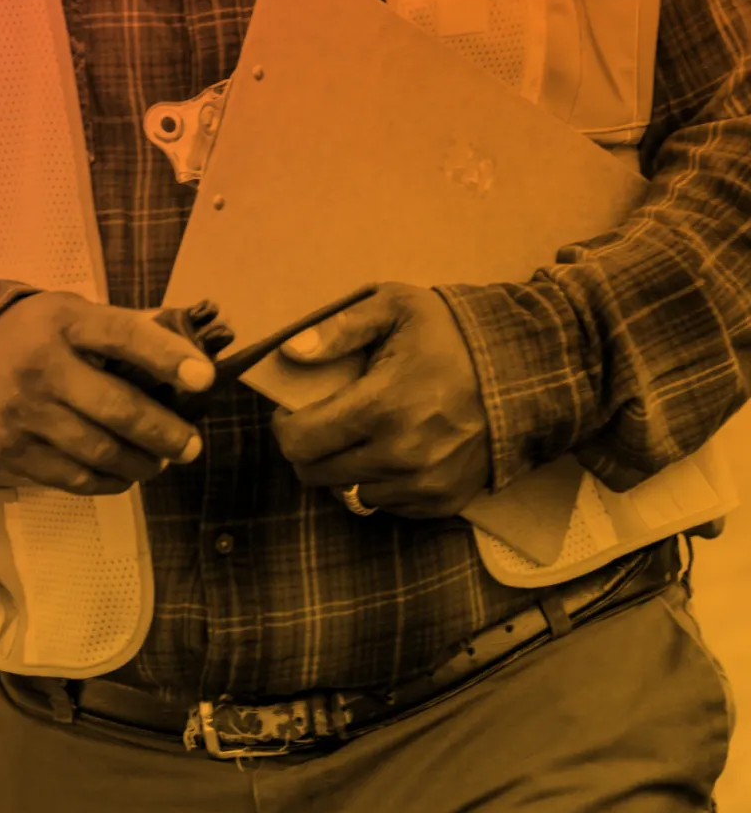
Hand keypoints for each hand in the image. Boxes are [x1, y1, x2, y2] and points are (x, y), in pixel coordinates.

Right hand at [0, 294, 212, 493]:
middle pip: (118, 409)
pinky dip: (109, 482)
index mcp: (64, 323)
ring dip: (142, 463)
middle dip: (166, 433)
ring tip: (157, 461)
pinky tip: (122, 473)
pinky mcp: (11, 452)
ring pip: (101, 453)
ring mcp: (23, 414)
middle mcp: (42, 367)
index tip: (204, 377)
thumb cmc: (31, 336)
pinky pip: (74, 479)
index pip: (123, 336)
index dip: (167, 357)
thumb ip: (122, 332)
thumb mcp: (69, 315)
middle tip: (190, 445)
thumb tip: (191, 357)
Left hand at [267, 282, 491, 517]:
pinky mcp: (444, 501)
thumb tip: (291, 352)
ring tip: (360, 436)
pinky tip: (392, 452)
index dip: (285, 426)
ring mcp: (424, 484)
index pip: (299, 442)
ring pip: (349, 494)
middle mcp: (400, 455)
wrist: (527, 371)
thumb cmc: (452, 334)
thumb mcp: (395, 307)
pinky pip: (387, 506)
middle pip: (315, 474)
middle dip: (308, 449)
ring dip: (344, 468)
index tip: (293, 410)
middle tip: (323, 423)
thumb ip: (339, 329)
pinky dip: (379, 484)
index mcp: (381, 407)